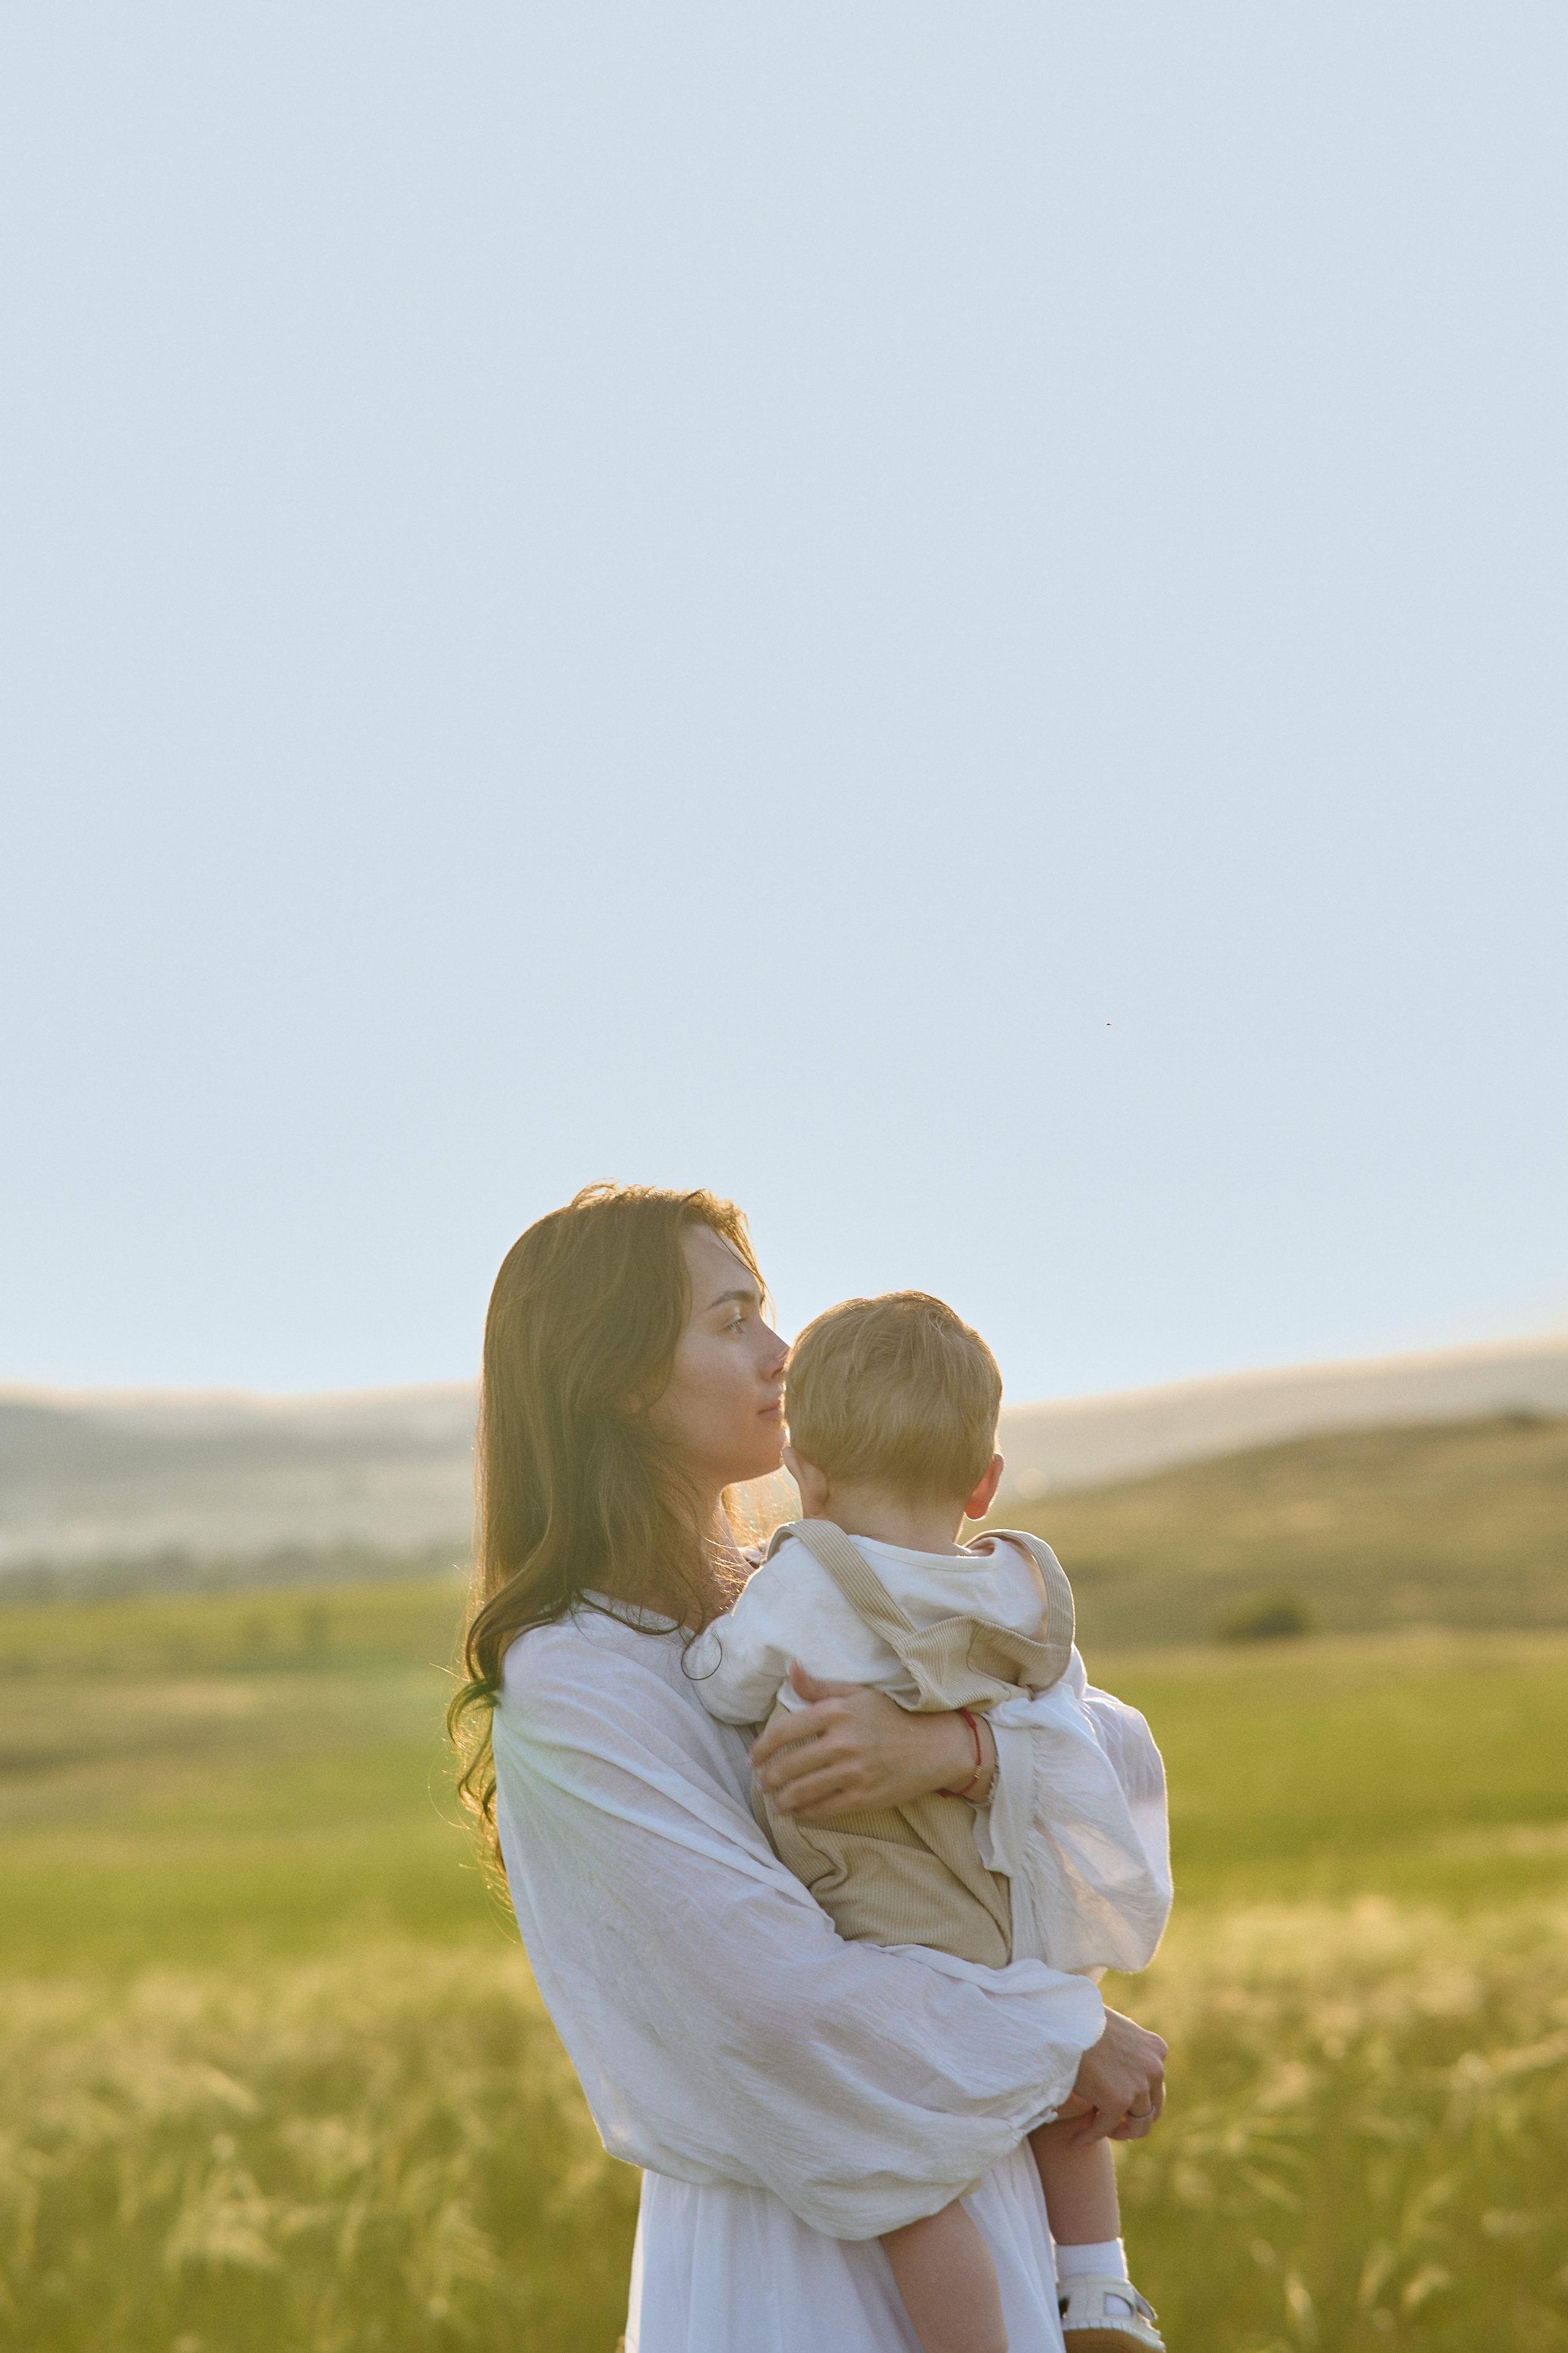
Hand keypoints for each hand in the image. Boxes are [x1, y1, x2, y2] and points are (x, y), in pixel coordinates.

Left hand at [750, 1664, 996, 1821]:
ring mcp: (853, 1772)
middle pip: (788, 1766)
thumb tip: (791, 1668)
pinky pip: (823, 1809)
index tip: (754, 1757)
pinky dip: (804, 1814)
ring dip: (782, 1799)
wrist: (935, 1746)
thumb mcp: (857, 1694)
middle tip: (763, 1782)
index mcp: (836, 1712)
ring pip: (801, 1792)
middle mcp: (841, 1742)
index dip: (762, 1747)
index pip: (783, 1731)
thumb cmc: (893, 1716)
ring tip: (776, 1800)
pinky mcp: (863, 1797)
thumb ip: (819, 1687)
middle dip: (769, 1778)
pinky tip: (796, 1813)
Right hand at [1064, 2008, 1166, 2144]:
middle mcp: (1155, 2068)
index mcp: (1157, 2049)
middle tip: (1110, 2125)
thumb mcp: (1117, 2031)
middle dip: (1132, 2121)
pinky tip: (1075, 2140)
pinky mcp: (1117, 2100)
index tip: (1120, 2108)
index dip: (1138, 2102)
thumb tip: (1123, 2073)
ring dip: (1117, 2132)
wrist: (1062, 2019)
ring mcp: (1138, 2085)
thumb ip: (1128, 2051)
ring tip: (1096, 2131)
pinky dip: (1090, 2137)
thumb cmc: (1081, 2019)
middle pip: (1152, 2110)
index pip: (1156, 2088)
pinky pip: (1106, 2128)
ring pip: (1138, 2127)